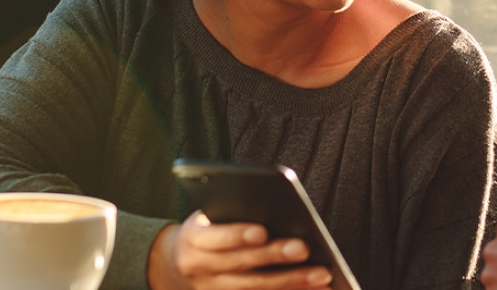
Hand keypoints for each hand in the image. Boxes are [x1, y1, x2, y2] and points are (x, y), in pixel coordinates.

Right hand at [149, 212, 330, 289]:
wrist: (173, 265)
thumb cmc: (205, 231)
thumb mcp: (207, 217)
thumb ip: (232, 215)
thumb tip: (276, 213)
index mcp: (193, 239)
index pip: (217, 237)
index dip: (238, 235)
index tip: (262, 231)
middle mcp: (200, 269)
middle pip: (242, 265)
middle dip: (275, 257)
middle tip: (305, 248)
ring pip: (254, 289)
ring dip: (291, 283)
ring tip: (322, 274)